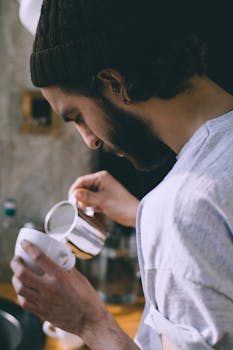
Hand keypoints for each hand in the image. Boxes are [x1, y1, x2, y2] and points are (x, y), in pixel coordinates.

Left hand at [10, 241, 139, 349]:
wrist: (89, 320)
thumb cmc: (87, 297)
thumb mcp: (78, 277)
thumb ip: (66, 268)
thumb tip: (59, 259)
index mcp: (60, 276)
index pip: (38, 257)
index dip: (28, 247)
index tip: (24, 243)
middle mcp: (49, 287)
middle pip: (22, 273)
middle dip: (15, 264)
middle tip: (17, 259)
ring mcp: (44, 301)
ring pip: (20, 288)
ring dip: (15, 279)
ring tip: (17, 274)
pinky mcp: (42, 312)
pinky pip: (24, 302)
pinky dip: (20, 294)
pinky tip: (23, 290)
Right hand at [69, 170, 139, 226]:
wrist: (134, 215)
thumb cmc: (121, 206)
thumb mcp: (102, 202)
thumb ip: (87, 197)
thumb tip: (74, 194)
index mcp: (101, 177)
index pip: (81, 181)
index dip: (74, 190)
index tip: (71, 201)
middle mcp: (101, 181)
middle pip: (83, 188)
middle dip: (80, 198)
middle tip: (82, 208)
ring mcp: (102, 189)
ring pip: (87, 195)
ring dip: (86, 203)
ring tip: (91, 210)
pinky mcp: (104, 197)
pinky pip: (92, 200)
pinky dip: (91, 206)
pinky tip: (95, 211)